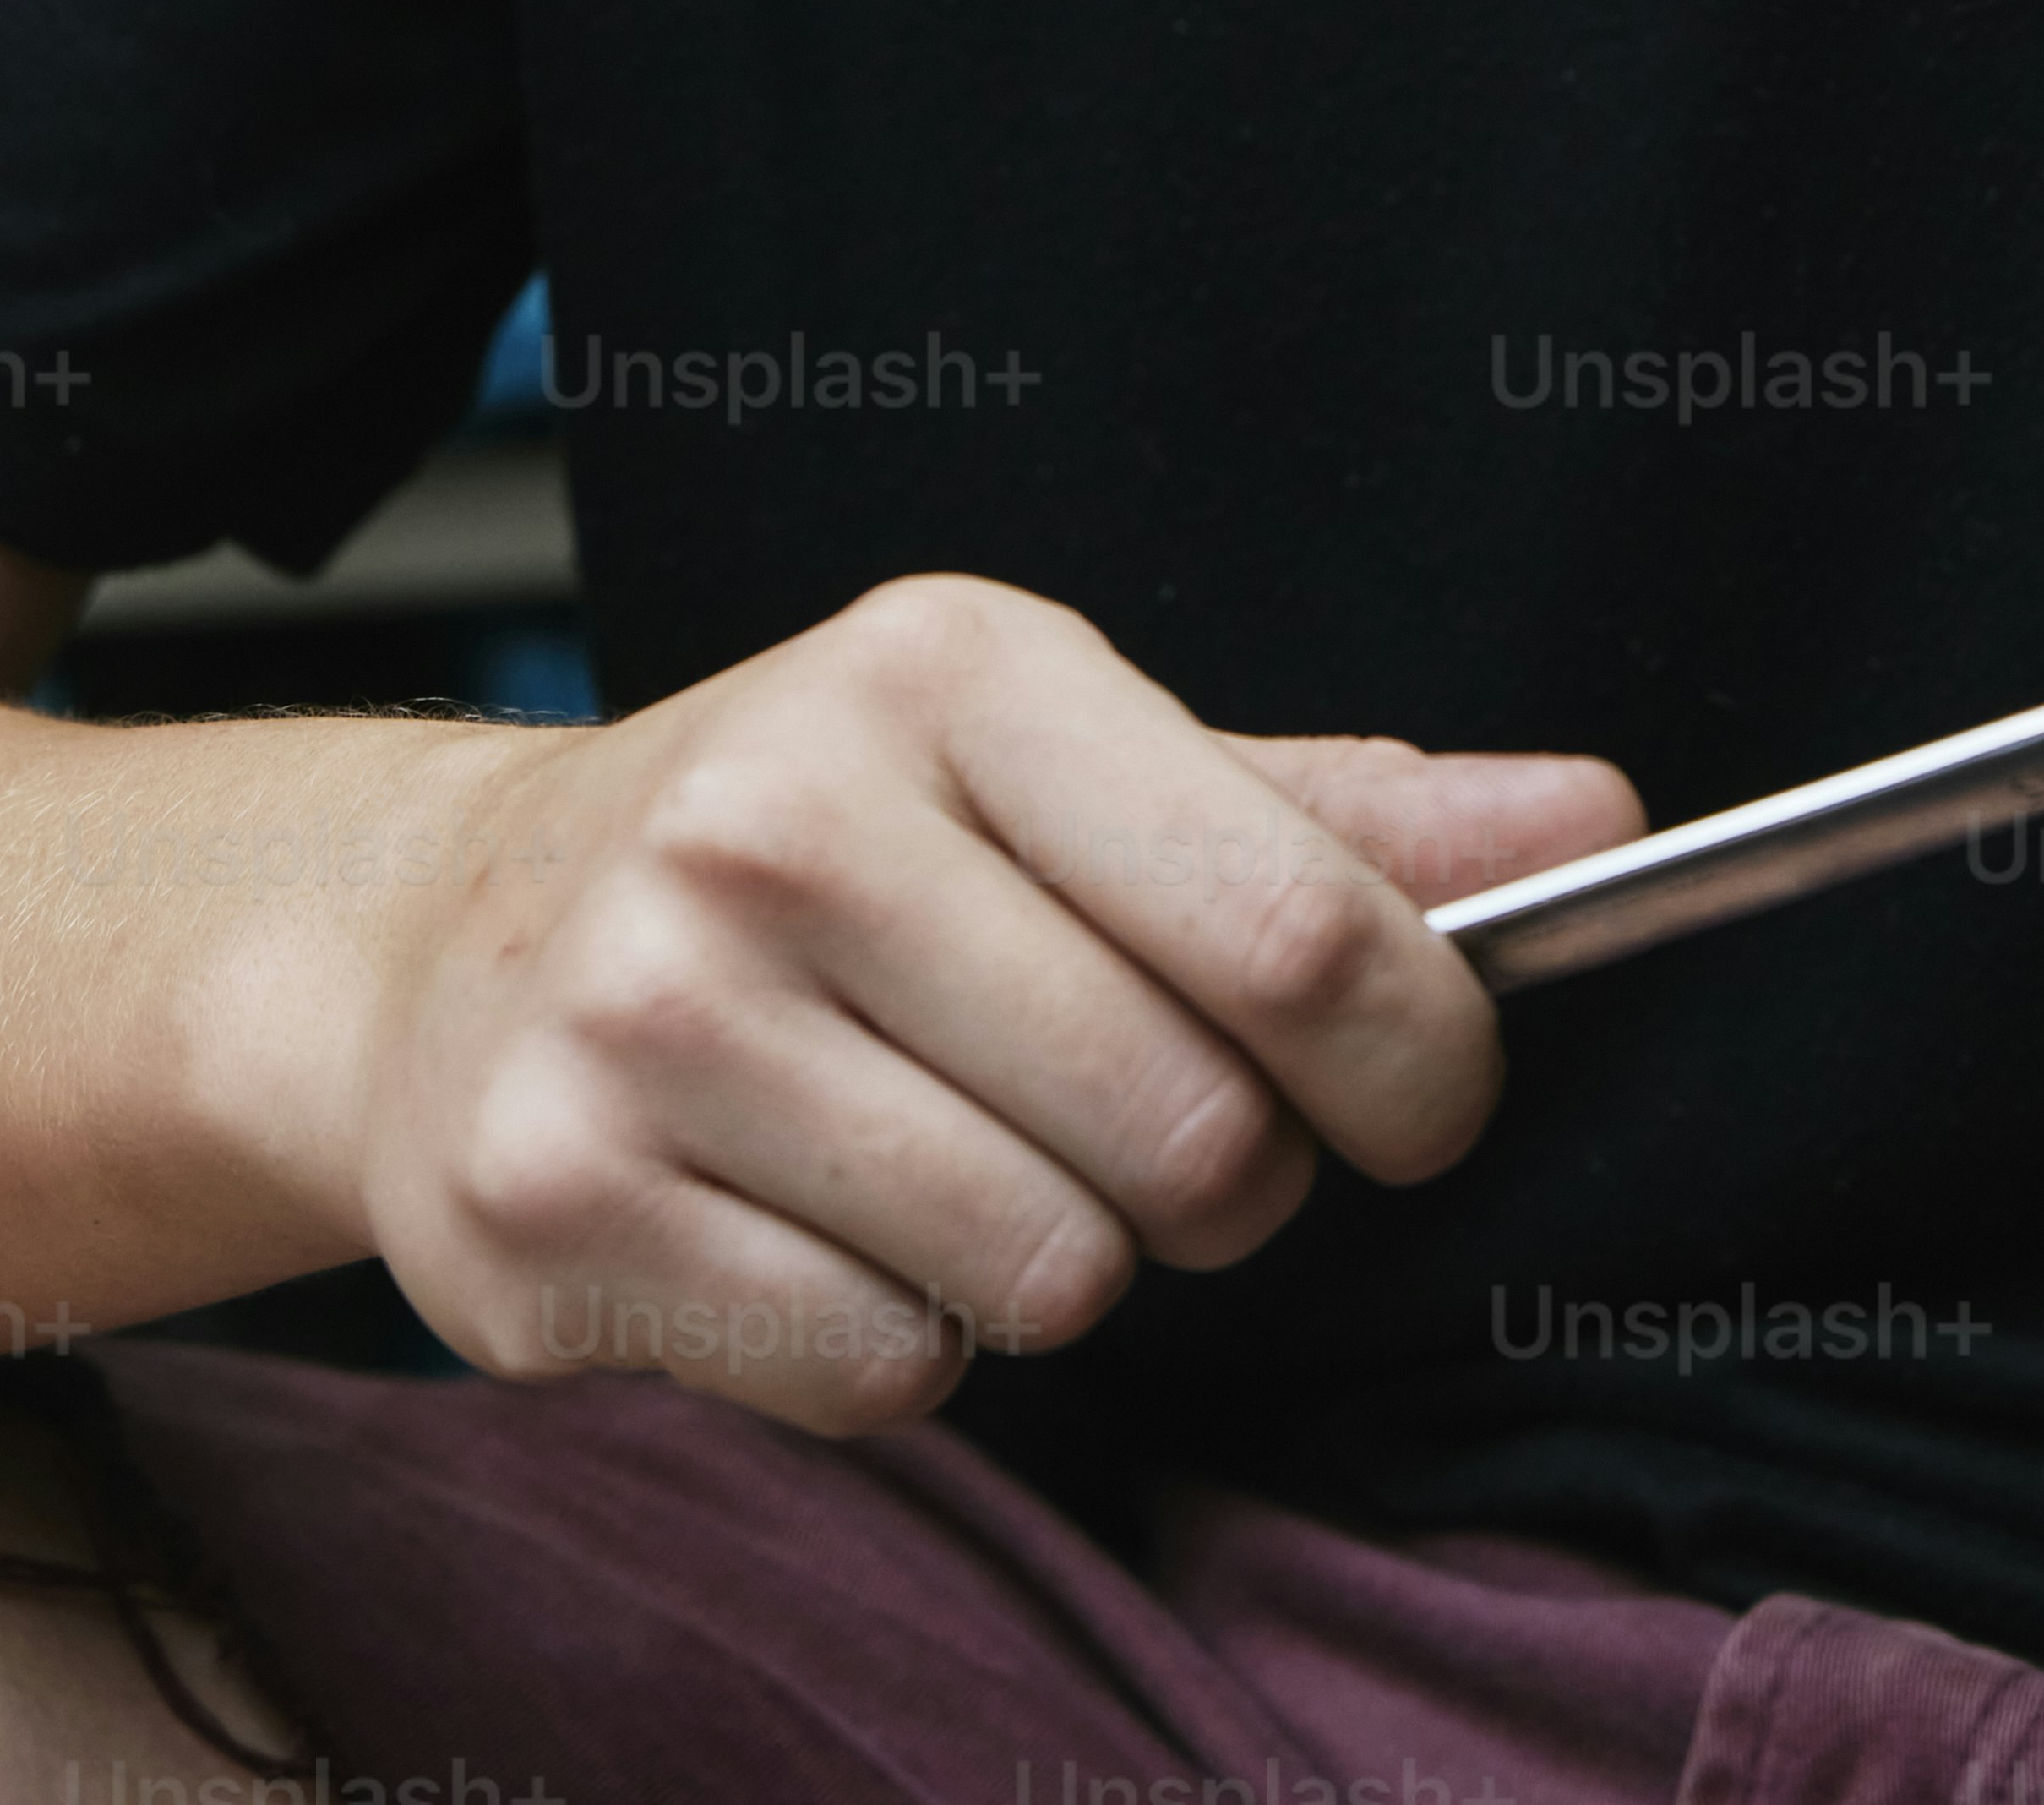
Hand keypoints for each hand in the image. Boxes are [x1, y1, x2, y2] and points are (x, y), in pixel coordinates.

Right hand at [351, 569, 1637, 1427]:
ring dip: (1051, 1259)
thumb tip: (1606, 819)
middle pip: (1194, 1136)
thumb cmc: (825, 840)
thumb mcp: (1068, 762)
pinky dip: (895, 1338)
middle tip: (1123, 1114)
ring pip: (1050, 1276)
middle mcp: (786, 816)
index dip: (1422, 1057)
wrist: (437, 937)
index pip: (1299, 922)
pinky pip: (890, 1374)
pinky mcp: (561, 1210)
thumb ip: (1340, 816)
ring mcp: (654, 1015)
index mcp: (951, 668)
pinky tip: (809, 1217)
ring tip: (943, 1145)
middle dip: (1216, 1173)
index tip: (1422, 1097)